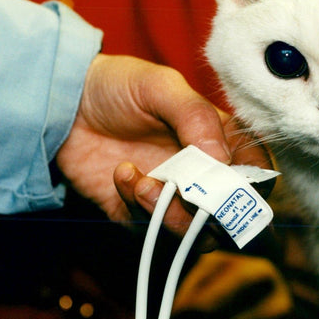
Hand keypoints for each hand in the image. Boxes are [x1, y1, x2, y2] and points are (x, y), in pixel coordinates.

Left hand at [55, 54, 268, 238]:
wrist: (61, 102)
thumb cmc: (118, 85)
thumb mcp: (161, 87)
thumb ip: (196, 117)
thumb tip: (222, 159)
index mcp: (222, 142)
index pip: (257, 176)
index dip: (252, 187)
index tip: (228, 178)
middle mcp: (203, 175)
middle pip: (231, 215)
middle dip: (211, 211)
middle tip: (184, 190)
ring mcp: (173, 197)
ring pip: (196, 233)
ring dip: (173, 215)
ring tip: (143, 184)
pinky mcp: (139, 214)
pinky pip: (151, 231)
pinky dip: (137, 208)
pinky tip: (121, 174)